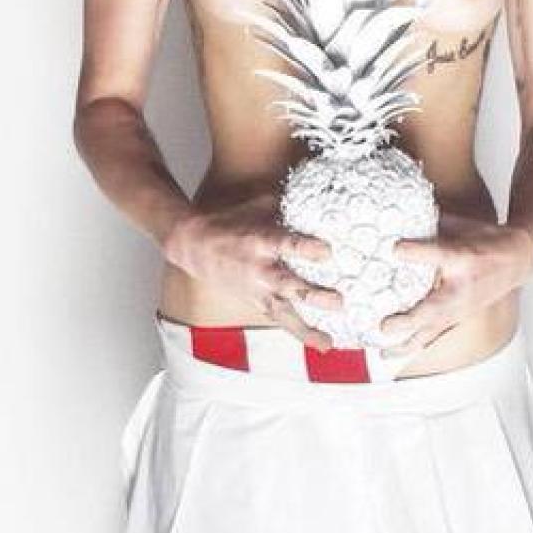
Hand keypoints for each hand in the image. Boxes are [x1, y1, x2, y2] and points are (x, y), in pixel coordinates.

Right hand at [161, 189, 342, 350]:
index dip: (306, 249)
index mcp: (260, 241)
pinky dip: (300, 333)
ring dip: (307, 327)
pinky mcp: (255, 302)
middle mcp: (259, 269)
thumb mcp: (257, 206)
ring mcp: (256, 289)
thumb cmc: (230, 221)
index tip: (328, 252)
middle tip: (339, 301)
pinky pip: (279, 320)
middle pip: (288, 285)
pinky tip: (322, 344)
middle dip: (314, 295)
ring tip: (329, 340)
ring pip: (283, 312)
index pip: (285, 244)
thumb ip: (288, 202)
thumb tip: (321, 187)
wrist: (192, 245)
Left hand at [379, 214, 532, 356]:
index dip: (415, 252)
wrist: (518, 260)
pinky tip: (393, 354)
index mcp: (463, 257)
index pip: (437, 254)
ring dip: (406, 343)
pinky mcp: (458, 317)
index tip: (394, 249)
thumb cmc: (487, 240)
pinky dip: (412, 346)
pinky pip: (433, 335)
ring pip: (432, 330)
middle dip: (408, 320)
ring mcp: (461, 308)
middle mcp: (461, 287)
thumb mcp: (461, 224)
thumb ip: (430, 223)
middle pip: (433, 307)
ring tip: (382, 352)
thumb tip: (397, 215)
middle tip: (384, 325)